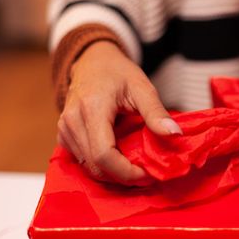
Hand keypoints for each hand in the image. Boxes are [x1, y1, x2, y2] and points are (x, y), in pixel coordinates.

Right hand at [57, 41, 181, 182]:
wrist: (92, 61)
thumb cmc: (118, 72)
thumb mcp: (142, 87)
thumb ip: (156, 112)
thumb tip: (175, 135)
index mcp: (92, 109)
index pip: (104, 155)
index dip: (127, 172)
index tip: (148, 174)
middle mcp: (72, 122)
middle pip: (96, 166)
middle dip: (123, 177)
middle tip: (147, 175)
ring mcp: (64, 130)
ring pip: (89, 168)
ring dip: (114, 174)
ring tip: (137, 167)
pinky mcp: (63, 136)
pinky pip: (83, 161)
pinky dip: (103, 167)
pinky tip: (120, 160)